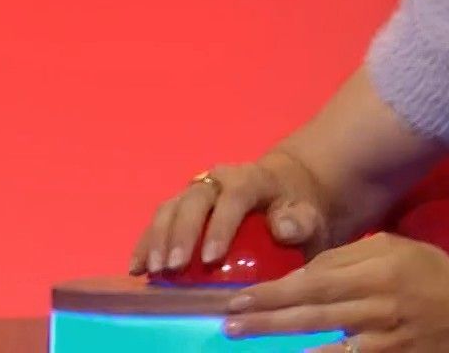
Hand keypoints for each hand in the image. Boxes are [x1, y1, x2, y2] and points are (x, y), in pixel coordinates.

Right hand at [130, 151, 332, 274]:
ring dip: (158, 239)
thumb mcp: (310, 214)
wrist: (286, 189)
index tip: (212, 258)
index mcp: (253, 178)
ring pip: (171, 208)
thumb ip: (301, 221)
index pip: (235, 196)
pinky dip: (146, 243)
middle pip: (195, 201)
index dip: (221, 226)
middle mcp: (220, 179)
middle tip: (175, 267)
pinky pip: (160, 221)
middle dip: (182, 235)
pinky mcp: (182, 205)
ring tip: (153, 271)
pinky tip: (137, 267)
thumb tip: (285, 227)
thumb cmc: (299, 207)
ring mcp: (197, 190)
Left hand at [222, 232, 448, 350]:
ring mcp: (385, 336)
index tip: (240, 294)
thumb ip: (348, 256)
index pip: (318, 279)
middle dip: (268, 316)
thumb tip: (302, 273)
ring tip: (247, 337)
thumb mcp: (393, 247)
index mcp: (379, 267)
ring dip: (284, 340)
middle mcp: (380, 302)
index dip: (277, 290)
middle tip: (230, 320)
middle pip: (314, 311)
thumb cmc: (429, 272)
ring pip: (327, 340)